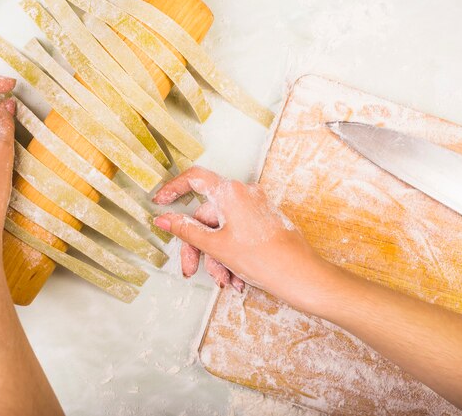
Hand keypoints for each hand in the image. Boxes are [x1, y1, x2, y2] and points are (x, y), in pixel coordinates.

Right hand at [152, 167, 328, 308]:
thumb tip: (163, 219)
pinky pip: (237, 235)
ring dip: (217, 257)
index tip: (160, 202)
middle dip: (199, 247)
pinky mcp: (263, 222)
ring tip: (226, 281)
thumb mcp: (216, 246)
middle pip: (207, 216)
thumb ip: (186, 230)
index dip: (173, 188)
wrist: (301, 276)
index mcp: (231, 192)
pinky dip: (231, 256)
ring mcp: (255, 208)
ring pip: (222, 230)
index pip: (195, 179)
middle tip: (192, 270)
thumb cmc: (264, 259)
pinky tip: (237, 279)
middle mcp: (244, 194)